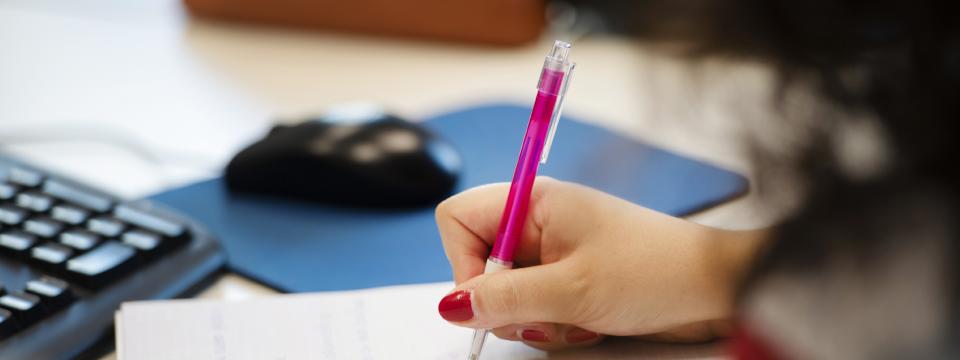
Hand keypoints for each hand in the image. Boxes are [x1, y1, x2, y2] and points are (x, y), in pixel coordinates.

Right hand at [435, 177, 764, 350]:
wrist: (714, 288)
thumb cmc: (655, 270)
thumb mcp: (570, 290)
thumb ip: (504, 298)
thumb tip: (451, 306)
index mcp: (534, 201)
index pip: (458, 219)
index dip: (465, 262)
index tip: (491, 296)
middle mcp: (539, 220)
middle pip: (480, 261)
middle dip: (504, 300)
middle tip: (540, 313)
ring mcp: (554, 249)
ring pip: (507, 290)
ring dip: (532, 317)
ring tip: (573, 318)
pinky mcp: (570, 275)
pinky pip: (535, 304)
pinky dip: (552, 321)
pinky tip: (586, 322)